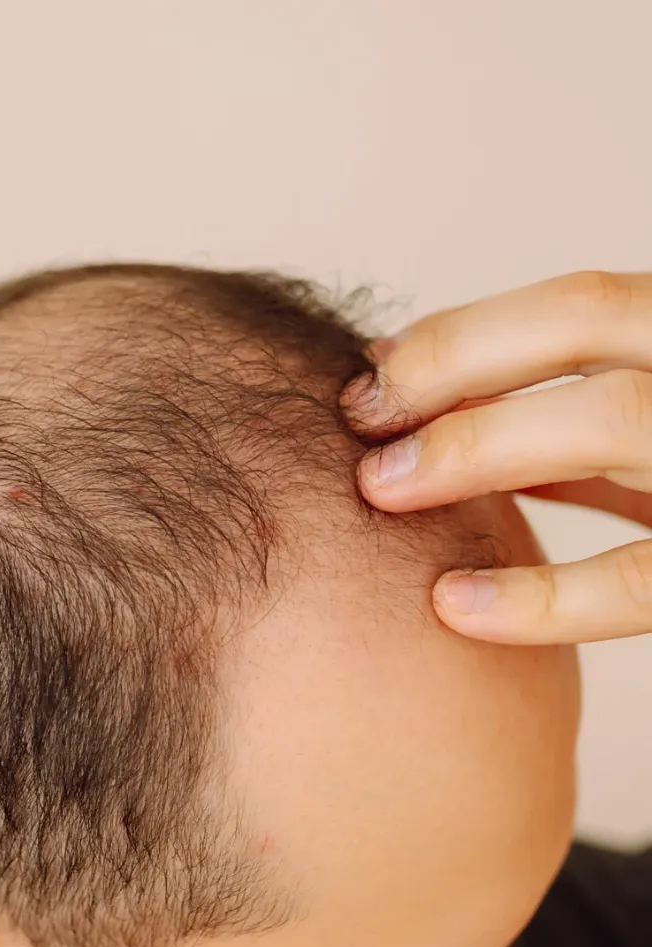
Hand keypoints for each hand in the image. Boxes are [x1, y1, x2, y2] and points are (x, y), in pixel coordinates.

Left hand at [342, 270, 651, 644]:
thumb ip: (583, 420)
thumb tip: (429, 408)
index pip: (587, 304)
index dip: (468, 333)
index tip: (373, 374)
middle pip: (594, 331)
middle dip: (461, 371)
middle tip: (359, 428)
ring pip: (616, 420)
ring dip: (480, 448)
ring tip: (383, 492)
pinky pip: (639, 579)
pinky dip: (539, 595)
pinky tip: (452, 605)